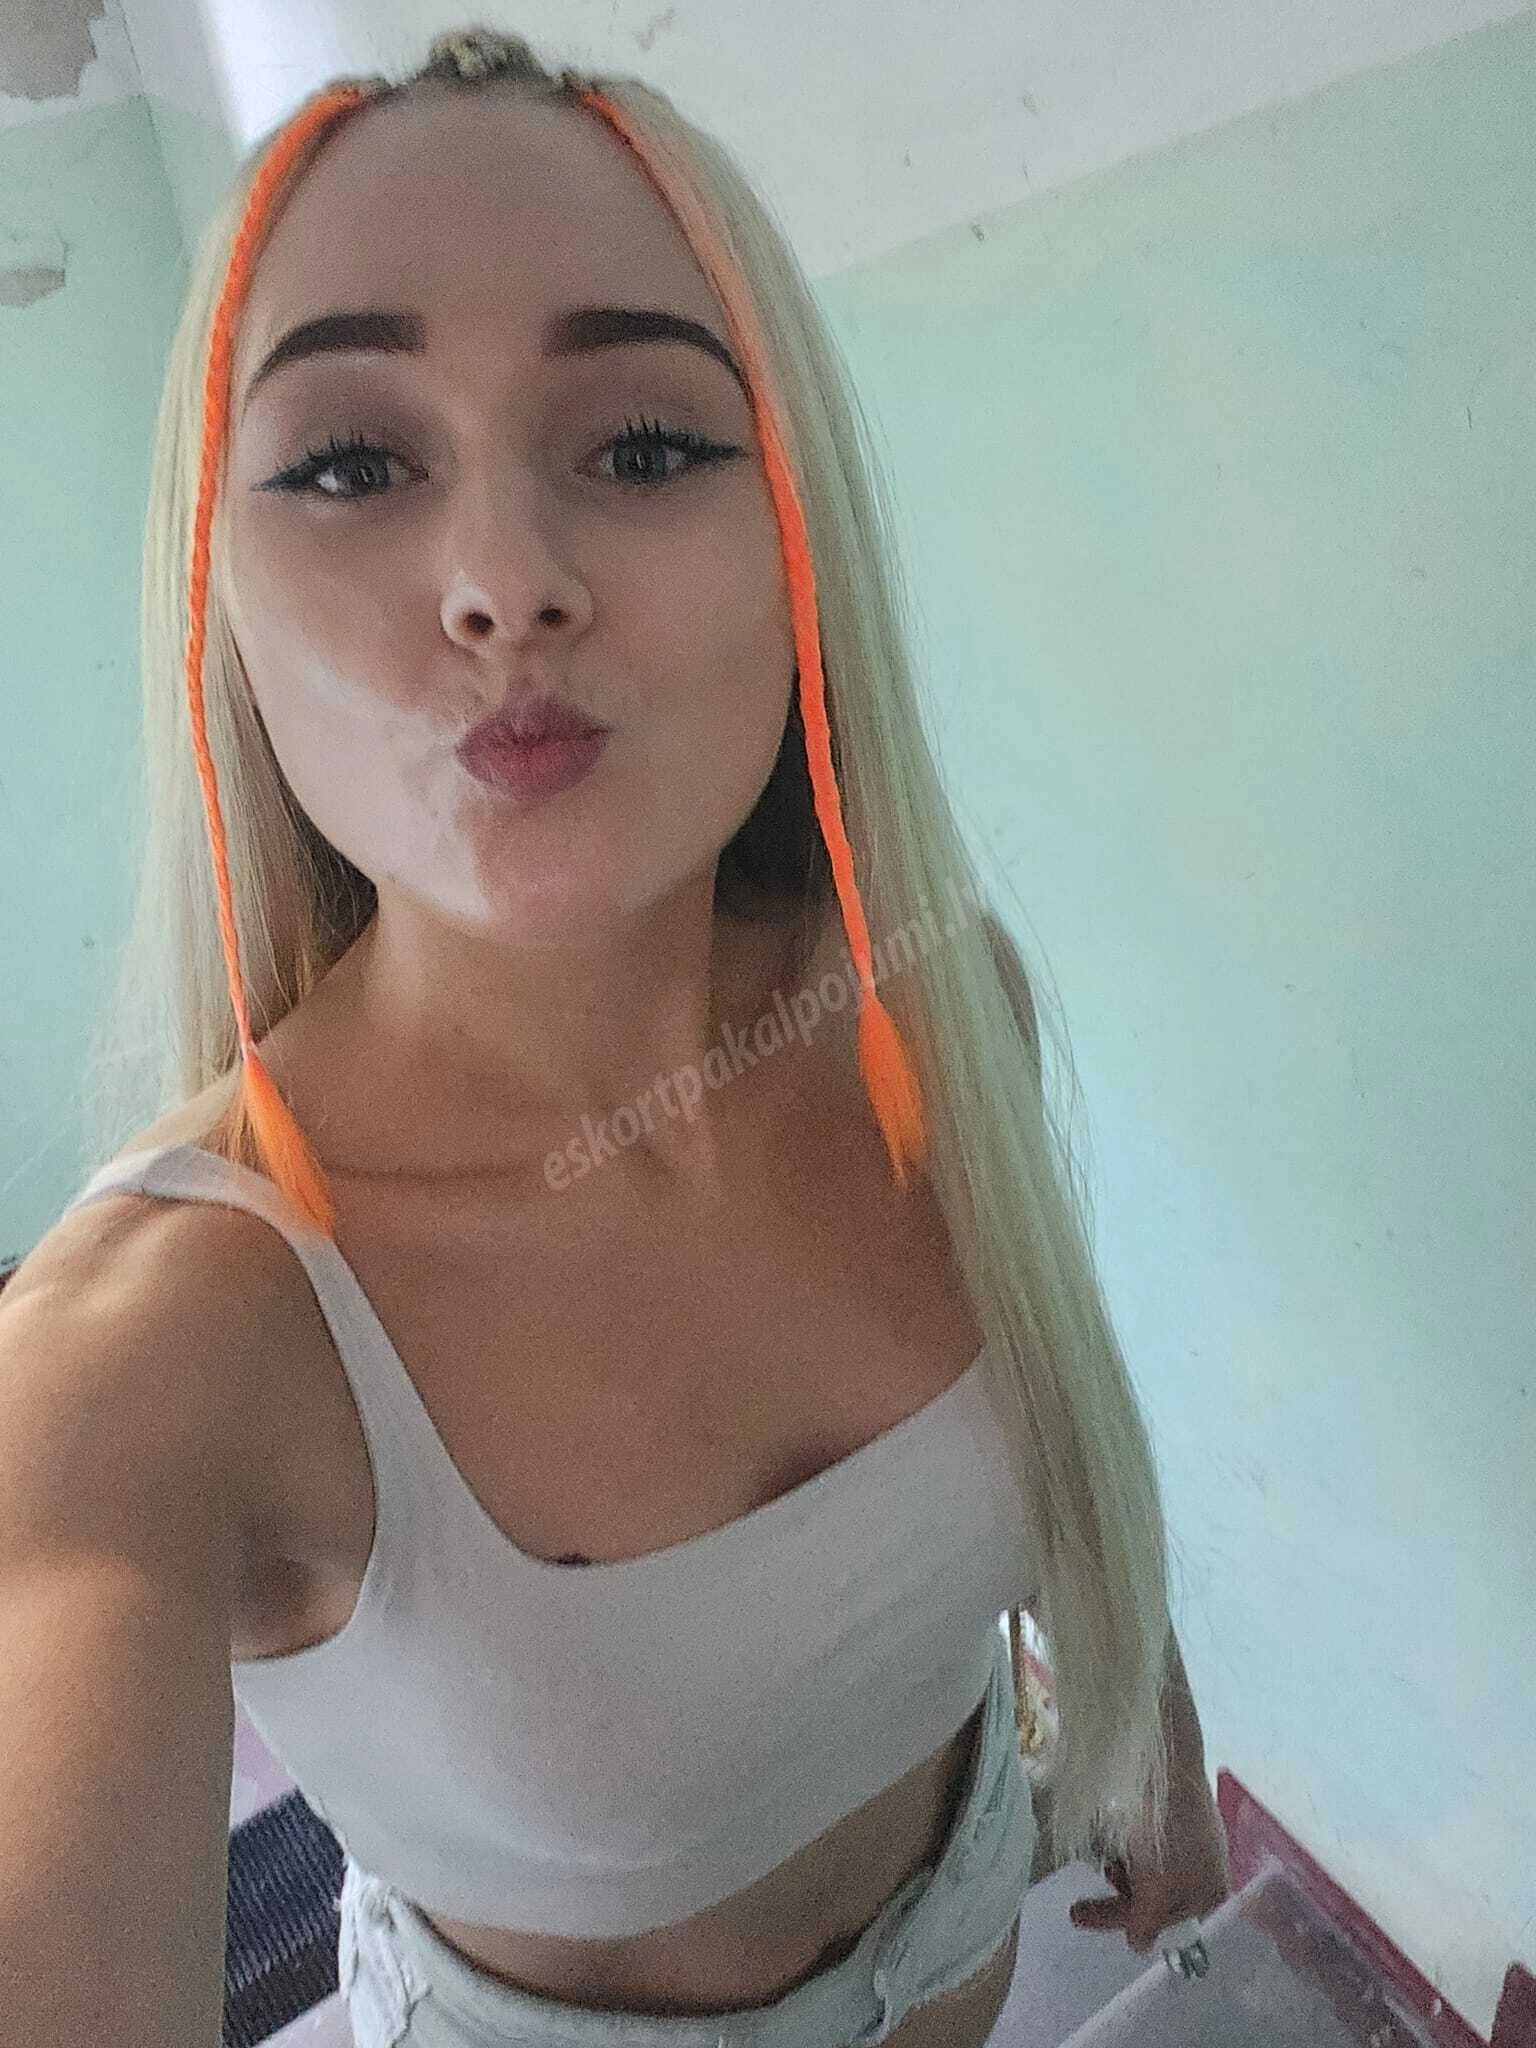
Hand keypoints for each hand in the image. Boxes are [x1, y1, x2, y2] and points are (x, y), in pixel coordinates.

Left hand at [1068, 1760, 1231, 1954]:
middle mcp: (1208, 1871)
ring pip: (1150, 1870)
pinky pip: (1149, 1844)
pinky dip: (1129, 1847)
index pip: (1164, 1923)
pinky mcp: (1177, 1814)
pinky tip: (1115, 1838)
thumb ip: (1146, 1921)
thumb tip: (1138, 1946)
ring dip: (1122, 1871)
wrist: (1168, 1764)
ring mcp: (1194, 1840)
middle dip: (1118, 1897)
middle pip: (1156, 1897)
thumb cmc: (1165, 1836)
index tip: (1080, 1915)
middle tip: (1076, 1901)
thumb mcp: (1155, 1889)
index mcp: (1211, 1894)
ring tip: (1104, 1858)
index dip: (1124, 1922)